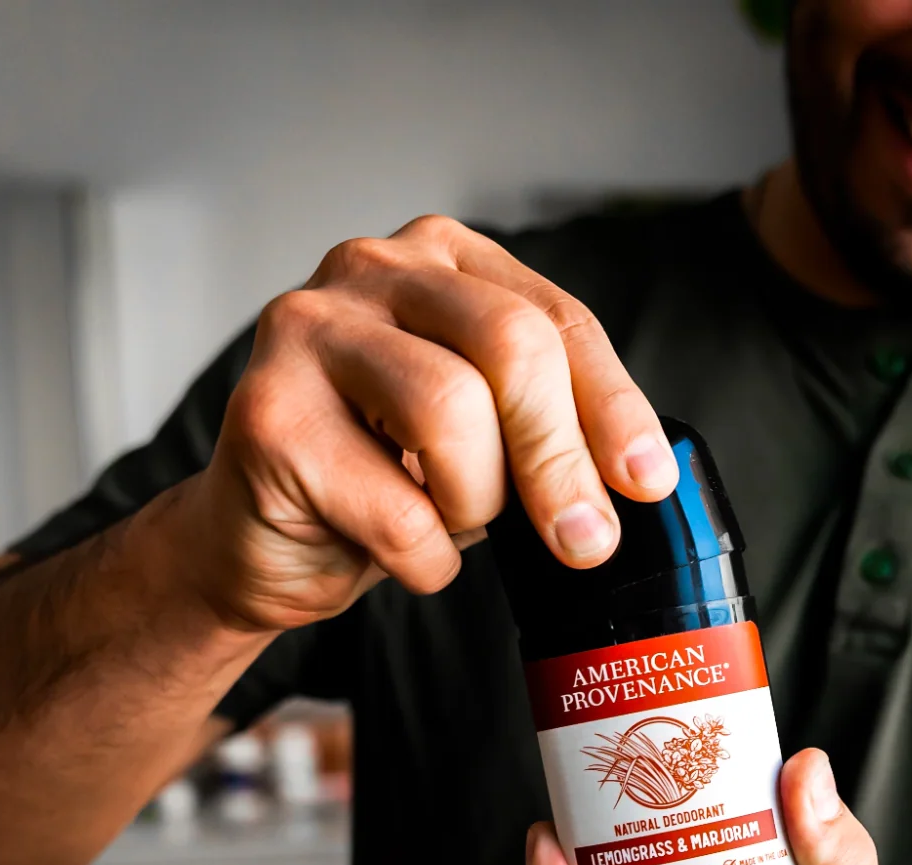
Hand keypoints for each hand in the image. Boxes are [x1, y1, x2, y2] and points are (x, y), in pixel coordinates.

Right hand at [174, 214, 676, 631]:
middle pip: (511, 345)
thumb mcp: (492, 440)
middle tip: (584, 538)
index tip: (647, 481)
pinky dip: (424, 558)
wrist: (264, 541)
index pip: (558, 319)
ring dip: (475, 500)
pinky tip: (402, 554)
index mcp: (445, 258)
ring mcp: (308, 330)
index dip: (614, 407)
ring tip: (450, 522)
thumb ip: (557, 430)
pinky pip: (396, 507)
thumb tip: (641, 479)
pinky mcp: (267, 414)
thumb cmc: (386, 477)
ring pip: (449, 410)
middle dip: (560, 456)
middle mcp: (372, 270)